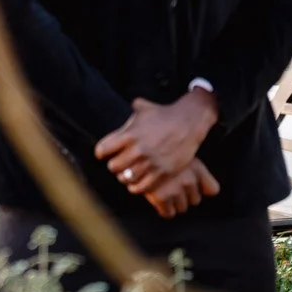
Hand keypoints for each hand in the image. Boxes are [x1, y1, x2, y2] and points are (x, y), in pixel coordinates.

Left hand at [95, 89, 218, 192]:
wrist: (189, 122)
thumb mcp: (145, 108)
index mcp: (129, 135)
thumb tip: (131, 104)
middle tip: (119, 165)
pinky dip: (136, 187)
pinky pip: (142, 187)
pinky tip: (137, 183)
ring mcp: (150, 162)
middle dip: (115, 166)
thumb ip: (133, 108)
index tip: (105, 153)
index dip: (102, 152)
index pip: (102, 150)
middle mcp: (138, 149)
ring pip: (126, 178)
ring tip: (128, 174)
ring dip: (125, 178)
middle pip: (113, 167)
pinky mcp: (162, 172)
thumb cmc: (164, 114)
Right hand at [143, 157, 219, 218]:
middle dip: (185, 195)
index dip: (203, 189)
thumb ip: (194, 169)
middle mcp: (189, 180)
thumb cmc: (157, 151)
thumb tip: (207, 190)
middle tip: (172, 185)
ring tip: (164, 190)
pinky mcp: (161, 198)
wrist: (135, 153)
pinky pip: (168, 213)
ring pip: (182, 208)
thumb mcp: (180, 153)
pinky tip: (158, 198)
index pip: (212, 190)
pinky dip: (163, 208)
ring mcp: (175, 190)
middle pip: (195, 200)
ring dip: (174, 202)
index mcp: (196, 168)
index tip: (196, 186)